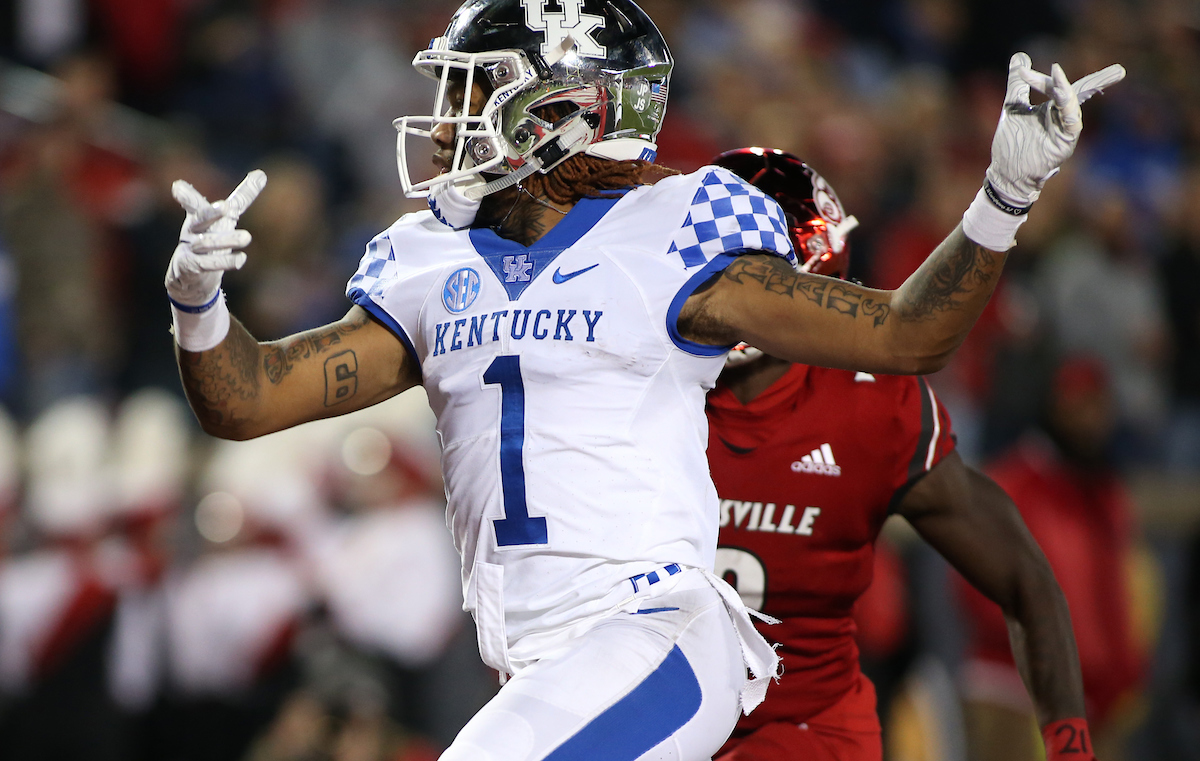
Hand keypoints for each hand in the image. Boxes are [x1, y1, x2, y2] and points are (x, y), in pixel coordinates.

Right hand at [165, 170, 266, 306]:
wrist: (191, 277)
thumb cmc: (211, 239)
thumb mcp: (226, 217)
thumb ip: (242, 197)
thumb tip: (262, 173)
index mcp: (198, 217)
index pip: (195, 203)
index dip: (187, 195)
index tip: (178, 186)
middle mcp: (192, 231)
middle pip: (199, 219)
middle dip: (211, 213)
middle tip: (227, 207)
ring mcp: (190, 250)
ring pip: (206, 243)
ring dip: (226, 240)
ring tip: (248, 237)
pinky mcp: (191, 268)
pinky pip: (206, 265)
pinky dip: (224, 262)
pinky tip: (242, 259)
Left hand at [986, 53, 1124, 207]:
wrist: (1007, 174)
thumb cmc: (1012, 144)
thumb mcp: (1012, 108)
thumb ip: (1017, 84)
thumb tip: (1019, 57)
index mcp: (1051, 109)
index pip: (1056, 87)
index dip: (1041, 77)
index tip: (1021, 71)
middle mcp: (1061, 118)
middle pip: (1082, 94)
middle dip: (1099, 81)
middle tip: (1120, 70)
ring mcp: (1064, 131)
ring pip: (1073, 106)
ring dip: (1068, 90)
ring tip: (1058, 72)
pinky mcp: (1065, 144)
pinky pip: (1072, 123)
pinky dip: (1068, 108)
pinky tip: (1064, 96)